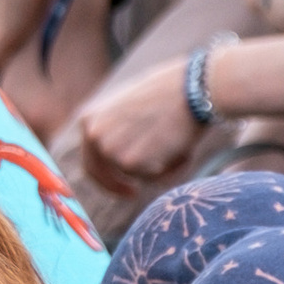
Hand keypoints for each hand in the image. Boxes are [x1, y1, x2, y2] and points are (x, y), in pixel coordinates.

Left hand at [69, 62, 202, 202]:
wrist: (193, 89)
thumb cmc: (171, 94)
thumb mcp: (133, 108)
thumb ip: (120, 132)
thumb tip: (122, 158)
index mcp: (91, 119)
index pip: (91, 160)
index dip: (105, 178)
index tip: (121, 186)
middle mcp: (94, 135)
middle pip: (102, 176)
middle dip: (118, 188)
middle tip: (134, 193)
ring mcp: (110, 149)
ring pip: (133, 175)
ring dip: (156, 168)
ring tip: (175, 143)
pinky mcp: (129, 162)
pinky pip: (150, 179)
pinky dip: (168, 170)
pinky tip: (179, 147)